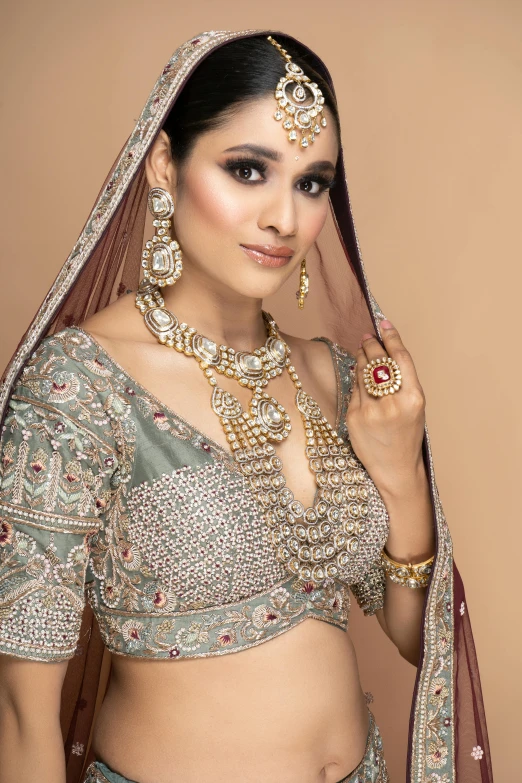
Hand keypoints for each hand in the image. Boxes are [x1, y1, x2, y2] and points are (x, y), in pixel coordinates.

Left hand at [345, 319, 426, 496]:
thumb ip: (402, 382)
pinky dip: (356, 381)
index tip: (384, 324)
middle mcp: (392, 403)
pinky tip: (358, 377)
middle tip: (368, 337)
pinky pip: (353, 390)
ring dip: (361, 359)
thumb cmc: (407, 435)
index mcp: (413, 399)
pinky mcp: (353, 418)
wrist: (396, 469)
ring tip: (363, 352)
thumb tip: (382, 352)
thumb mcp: (415, 407)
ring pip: (362, 373)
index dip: (391, 337)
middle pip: (378, 362)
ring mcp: (370, 411)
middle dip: (372, 345)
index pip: (400, 358)